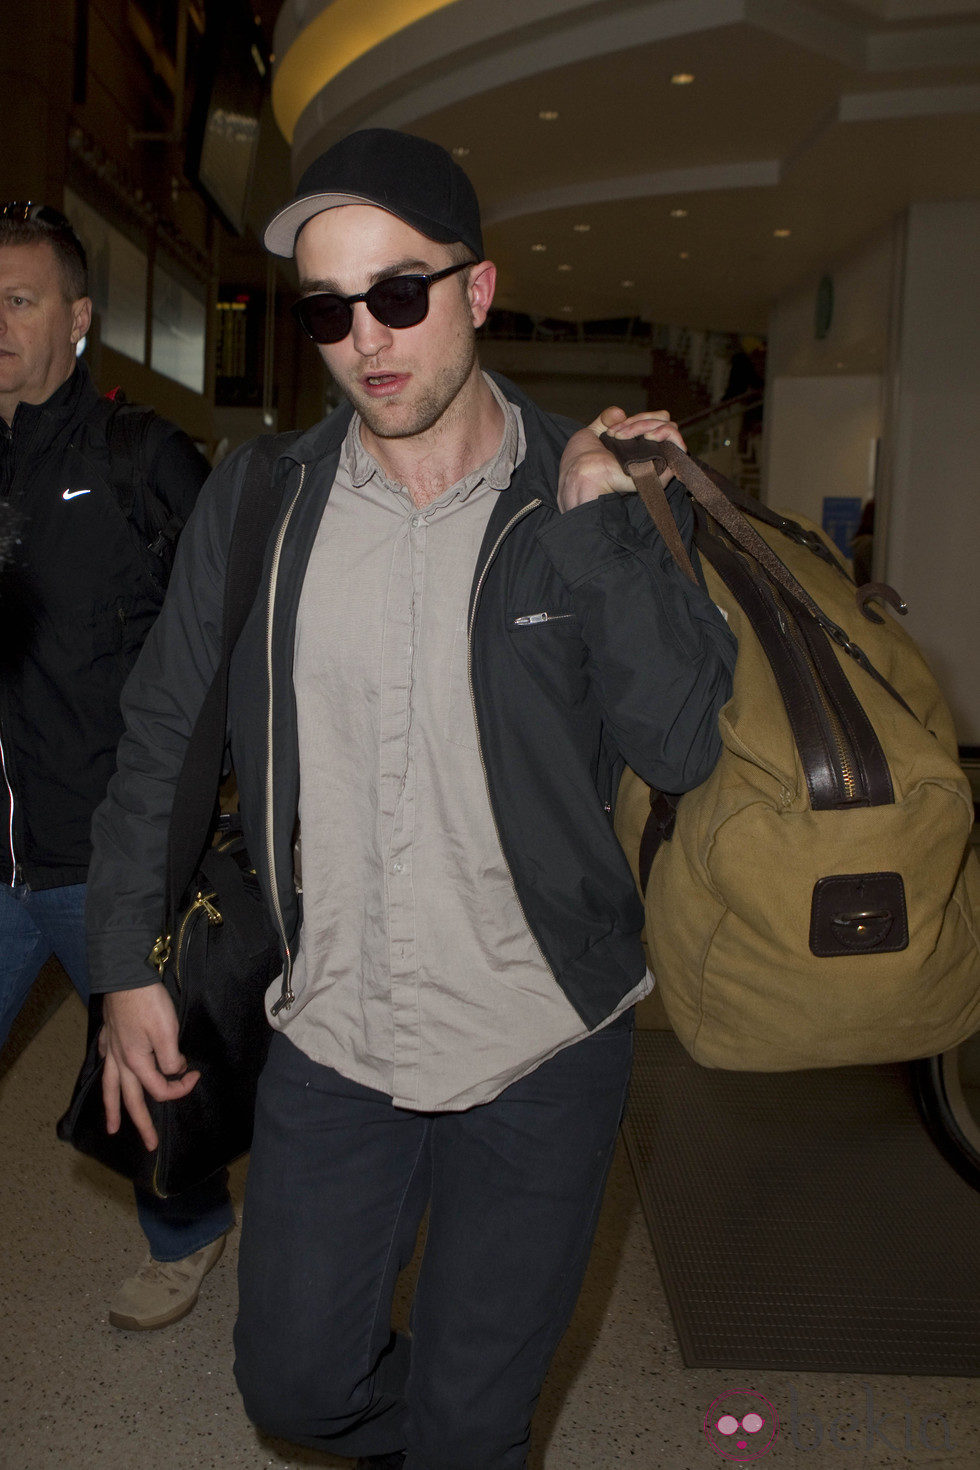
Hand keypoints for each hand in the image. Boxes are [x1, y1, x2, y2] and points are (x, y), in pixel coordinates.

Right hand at [99, 984, 199, 1151]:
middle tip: (150, 1145)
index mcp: (137, 1063)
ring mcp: (112, 1048)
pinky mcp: (109, 1034)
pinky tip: (107, 1071)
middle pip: (131, 1100)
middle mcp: (121, 1060)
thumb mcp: (167, 1032)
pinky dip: (106, 1071)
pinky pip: (105, 1060)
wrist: (125, 976)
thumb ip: (171, 1058)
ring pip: (110, 1085)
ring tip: (113, 1128)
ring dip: (112, 1108)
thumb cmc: (148, 1002)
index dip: (180, 1089)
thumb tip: (175, 1070)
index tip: (195, 1076)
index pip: (160, 1089)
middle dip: (142, 1124)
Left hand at [557, 407, 686, 511]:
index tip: (611, 430)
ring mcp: (656, 460)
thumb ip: (606, 419)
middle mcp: (648, 452)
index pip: (651, 421)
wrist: (582, 476)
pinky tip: (649, 437)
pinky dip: (666, 433)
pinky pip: (679, 445)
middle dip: (641, 421)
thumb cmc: (581, 461)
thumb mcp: (591, 432)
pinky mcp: (662, 470)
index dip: (634, 419)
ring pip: (671, 430)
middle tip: (617, 435)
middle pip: (664, 422)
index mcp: (635, 445)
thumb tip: (621, 412)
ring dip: (648, 426)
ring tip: (627, 438)